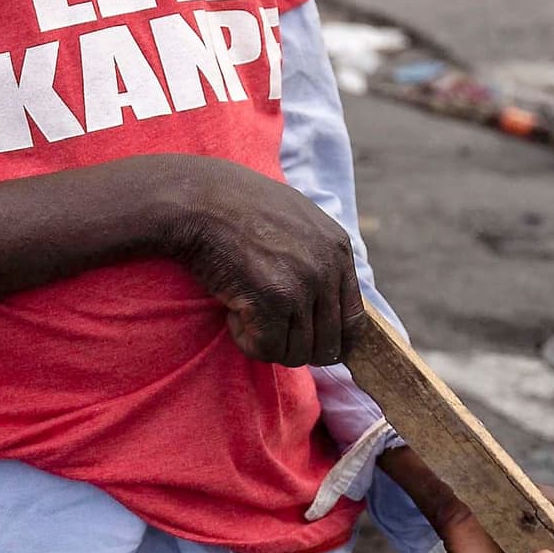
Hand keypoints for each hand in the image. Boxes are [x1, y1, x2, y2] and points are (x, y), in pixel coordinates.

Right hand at [160, 159, 358, 366]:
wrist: (199, 200)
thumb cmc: (238, 207)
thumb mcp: (296, 219)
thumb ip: (319, 256)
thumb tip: (327, 303)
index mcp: (338, 249)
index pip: (354, 323)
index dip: (328, 340)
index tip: (304, 341)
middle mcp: (327, 269)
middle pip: (327, 346)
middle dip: (295, 345)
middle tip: (266, 327)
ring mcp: (301, 286)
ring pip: (296, 353)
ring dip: (268, 342)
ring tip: (245, 312)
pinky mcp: (272, 301)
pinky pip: (266, 349)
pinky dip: (246, 341)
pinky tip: (232, 314)